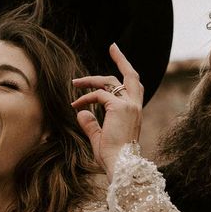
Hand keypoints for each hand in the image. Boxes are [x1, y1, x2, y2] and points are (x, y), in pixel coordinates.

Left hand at [71, 43, 143, 174]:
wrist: (121, 165)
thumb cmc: (112, 157)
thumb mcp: (99, 138)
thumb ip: (91, 124)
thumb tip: (81, 113)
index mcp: (134, 112)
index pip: (131, 87)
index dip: (122, 74)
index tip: (115, 64)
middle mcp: (135, 106)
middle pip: (130, 75)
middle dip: (121, 59)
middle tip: (113, 46)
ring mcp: (129, 105)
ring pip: (111, 81)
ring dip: (91, 80)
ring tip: (75, 83)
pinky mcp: (119, 107)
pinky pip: (99, 95)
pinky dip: (85, 98)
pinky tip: (75, 105)